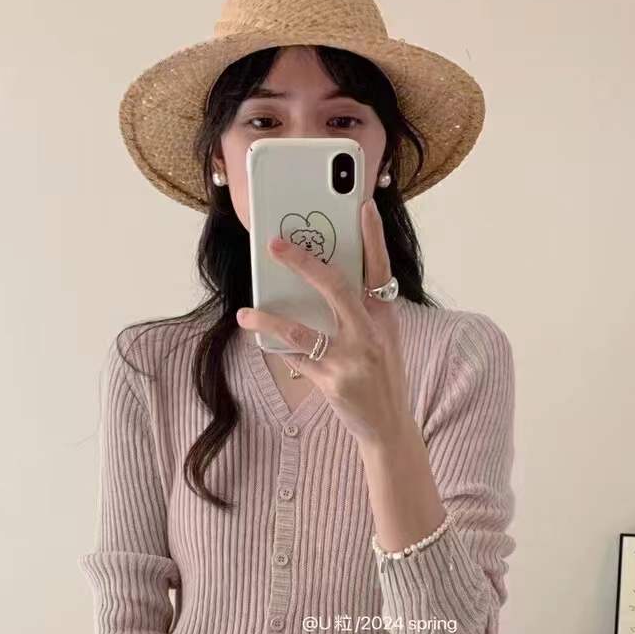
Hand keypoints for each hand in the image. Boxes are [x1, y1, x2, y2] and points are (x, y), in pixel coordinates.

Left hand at [236, 198, 411, 447]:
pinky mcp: (332, 383)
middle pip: (334, 286)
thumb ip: (359, 311)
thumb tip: (316, 282)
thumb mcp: (381, 339)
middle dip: (302, 261)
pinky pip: (295, 359)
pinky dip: (275, 348)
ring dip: (267, 320)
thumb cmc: (381, 377)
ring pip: (300, 330)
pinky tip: (260, 340)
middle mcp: (370, 333)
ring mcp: (350, 359)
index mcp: (384, 316)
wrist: (389, 428)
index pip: (380, 268)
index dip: (372, 236)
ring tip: (245, 313)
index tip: (363, 205)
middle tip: (274, 244)